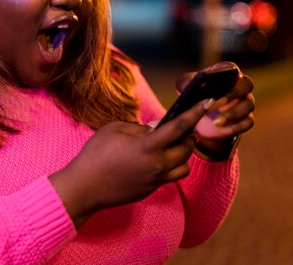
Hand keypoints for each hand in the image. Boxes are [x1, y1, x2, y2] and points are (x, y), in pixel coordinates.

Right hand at [49, 98, 213, 226]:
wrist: (84, 187)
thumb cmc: (96, 154)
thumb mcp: (115, 129)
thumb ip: (140, 127)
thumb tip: (157, 128)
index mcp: (148, 147)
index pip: (179, 127)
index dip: (195, 113)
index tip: (208, 102)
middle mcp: (157, 165)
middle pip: (187, 148)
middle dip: (189, 135)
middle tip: (183, 126)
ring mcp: (155, 180)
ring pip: (184, 166)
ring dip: (183, 153)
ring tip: (171, 145)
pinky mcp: (151, 190)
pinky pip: (171, 176)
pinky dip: (172, 166)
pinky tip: (157, 158)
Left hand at [175, 62, 254, 159]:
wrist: (200, 116)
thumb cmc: (194, 94)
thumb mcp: (186, 86)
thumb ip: (184, 83)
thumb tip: (185, 87)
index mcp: (227, 73)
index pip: (232, 68)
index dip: (228, 74)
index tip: (218, 80)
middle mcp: (241, 85)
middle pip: (247, 85)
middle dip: (232, 94)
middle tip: (215, 104)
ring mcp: (246, 101)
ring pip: (249, 105)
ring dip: (233, 114)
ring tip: (216, 122)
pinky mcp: (247, 118)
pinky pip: (248, 122)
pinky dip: (236, 127)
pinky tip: (223, 131)